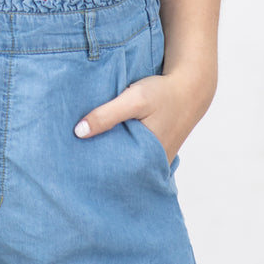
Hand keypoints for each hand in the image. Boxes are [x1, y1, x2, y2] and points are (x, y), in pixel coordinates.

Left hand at [73, 71, 210, 165]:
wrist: (190, 89)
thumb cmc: (162, 94)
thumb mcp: (134, 99)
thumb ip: (107, 115)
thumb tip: (79, 132)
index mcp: (148, 158)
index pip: (115, 173)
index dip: (94, 170)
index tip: (73, 165)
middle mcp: (153, 165)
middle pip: (120, 172)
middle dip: (100, 167)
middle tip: (73, 161)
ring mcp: (156, 161)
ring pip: (128, 165)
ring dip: (111, 159)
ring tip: (85, 154)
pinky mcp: (156, 153)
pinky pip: (136, 158)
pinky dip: (122, 152)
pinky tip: (107, 144)